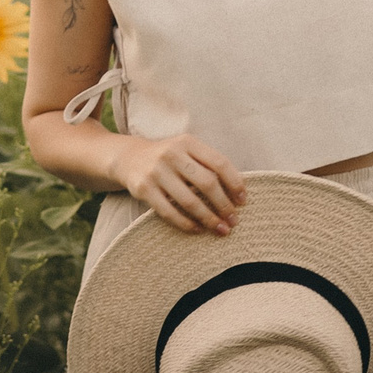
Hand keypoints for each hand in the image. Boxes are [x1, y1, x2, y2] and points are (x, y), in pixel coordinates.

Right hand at [113, 134, 247, 235]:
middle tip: (234, 221)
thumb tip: (238, 192)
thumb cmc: (169, 159)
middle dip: (224, 205)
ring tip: (220, 229)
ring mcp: (156, 171)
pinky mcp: (143, 189)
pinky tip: (197, 229)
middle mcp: (171, 154)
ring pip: (189, 201)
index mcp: (188, 142)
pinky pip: (169, 211)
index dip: (234, 183)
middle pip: (206, 183)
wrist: (128, 158)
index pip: (219, 162)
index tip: (243, 201)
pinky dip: (186, 223)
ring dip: (208, 218)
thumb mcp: (187, 151)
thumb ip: (208, 164)